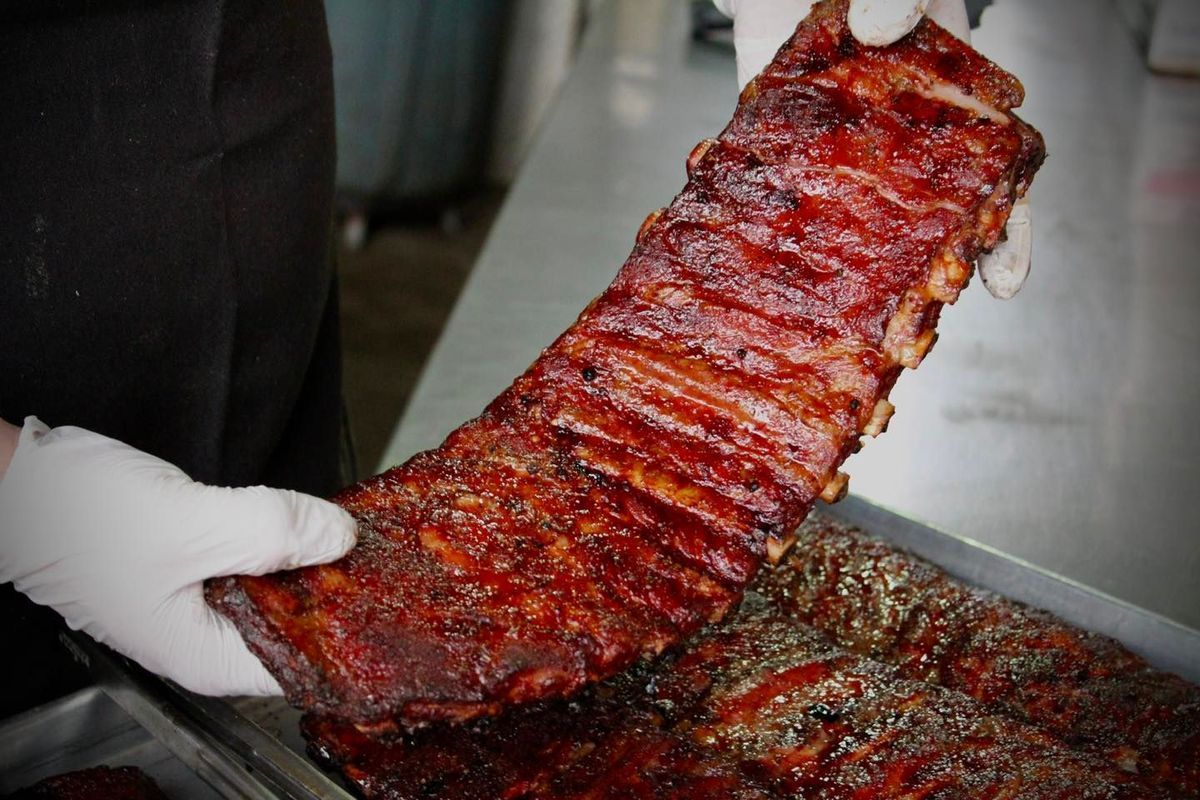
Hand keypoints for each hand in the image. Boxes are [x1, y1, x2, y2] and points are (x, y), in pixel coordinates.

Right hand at [0, 417, 356, 695]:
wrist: (26, 481)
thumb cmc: (82, 521)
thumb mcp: (196, 524)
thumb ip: (273, 533)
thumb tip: (339, 537)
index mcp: (204, 655)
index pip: (297, 665)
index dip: (344, 633)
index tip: (385, 596)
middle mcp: (205, 636)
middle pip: (291, 623)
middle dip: (333, 589)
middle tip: (382, 554)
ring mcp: (198, 599)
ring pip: (275, 585)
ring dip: (308, 557)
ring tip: (353, 530)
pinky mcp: (195, 562)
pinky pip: (253, 557)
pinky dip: (279, 539)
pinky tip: (308, 517)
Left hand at [713, 0, 1031, 298]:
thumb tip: (879, 30)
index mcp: (951, 107)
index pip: (996, 177)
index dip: (1004, 231)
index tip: (1004, 280)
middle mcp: (900, 146)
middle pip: (929, 222)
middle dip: (929, 272)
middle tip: (921, 315)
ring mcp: (841, 154)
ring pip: (857, 224)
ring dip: (857, 271)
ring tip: (852, 313)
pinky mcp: (784, 148)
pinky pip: (779, 191)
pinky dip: (775, 225)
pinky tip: (768, 257)